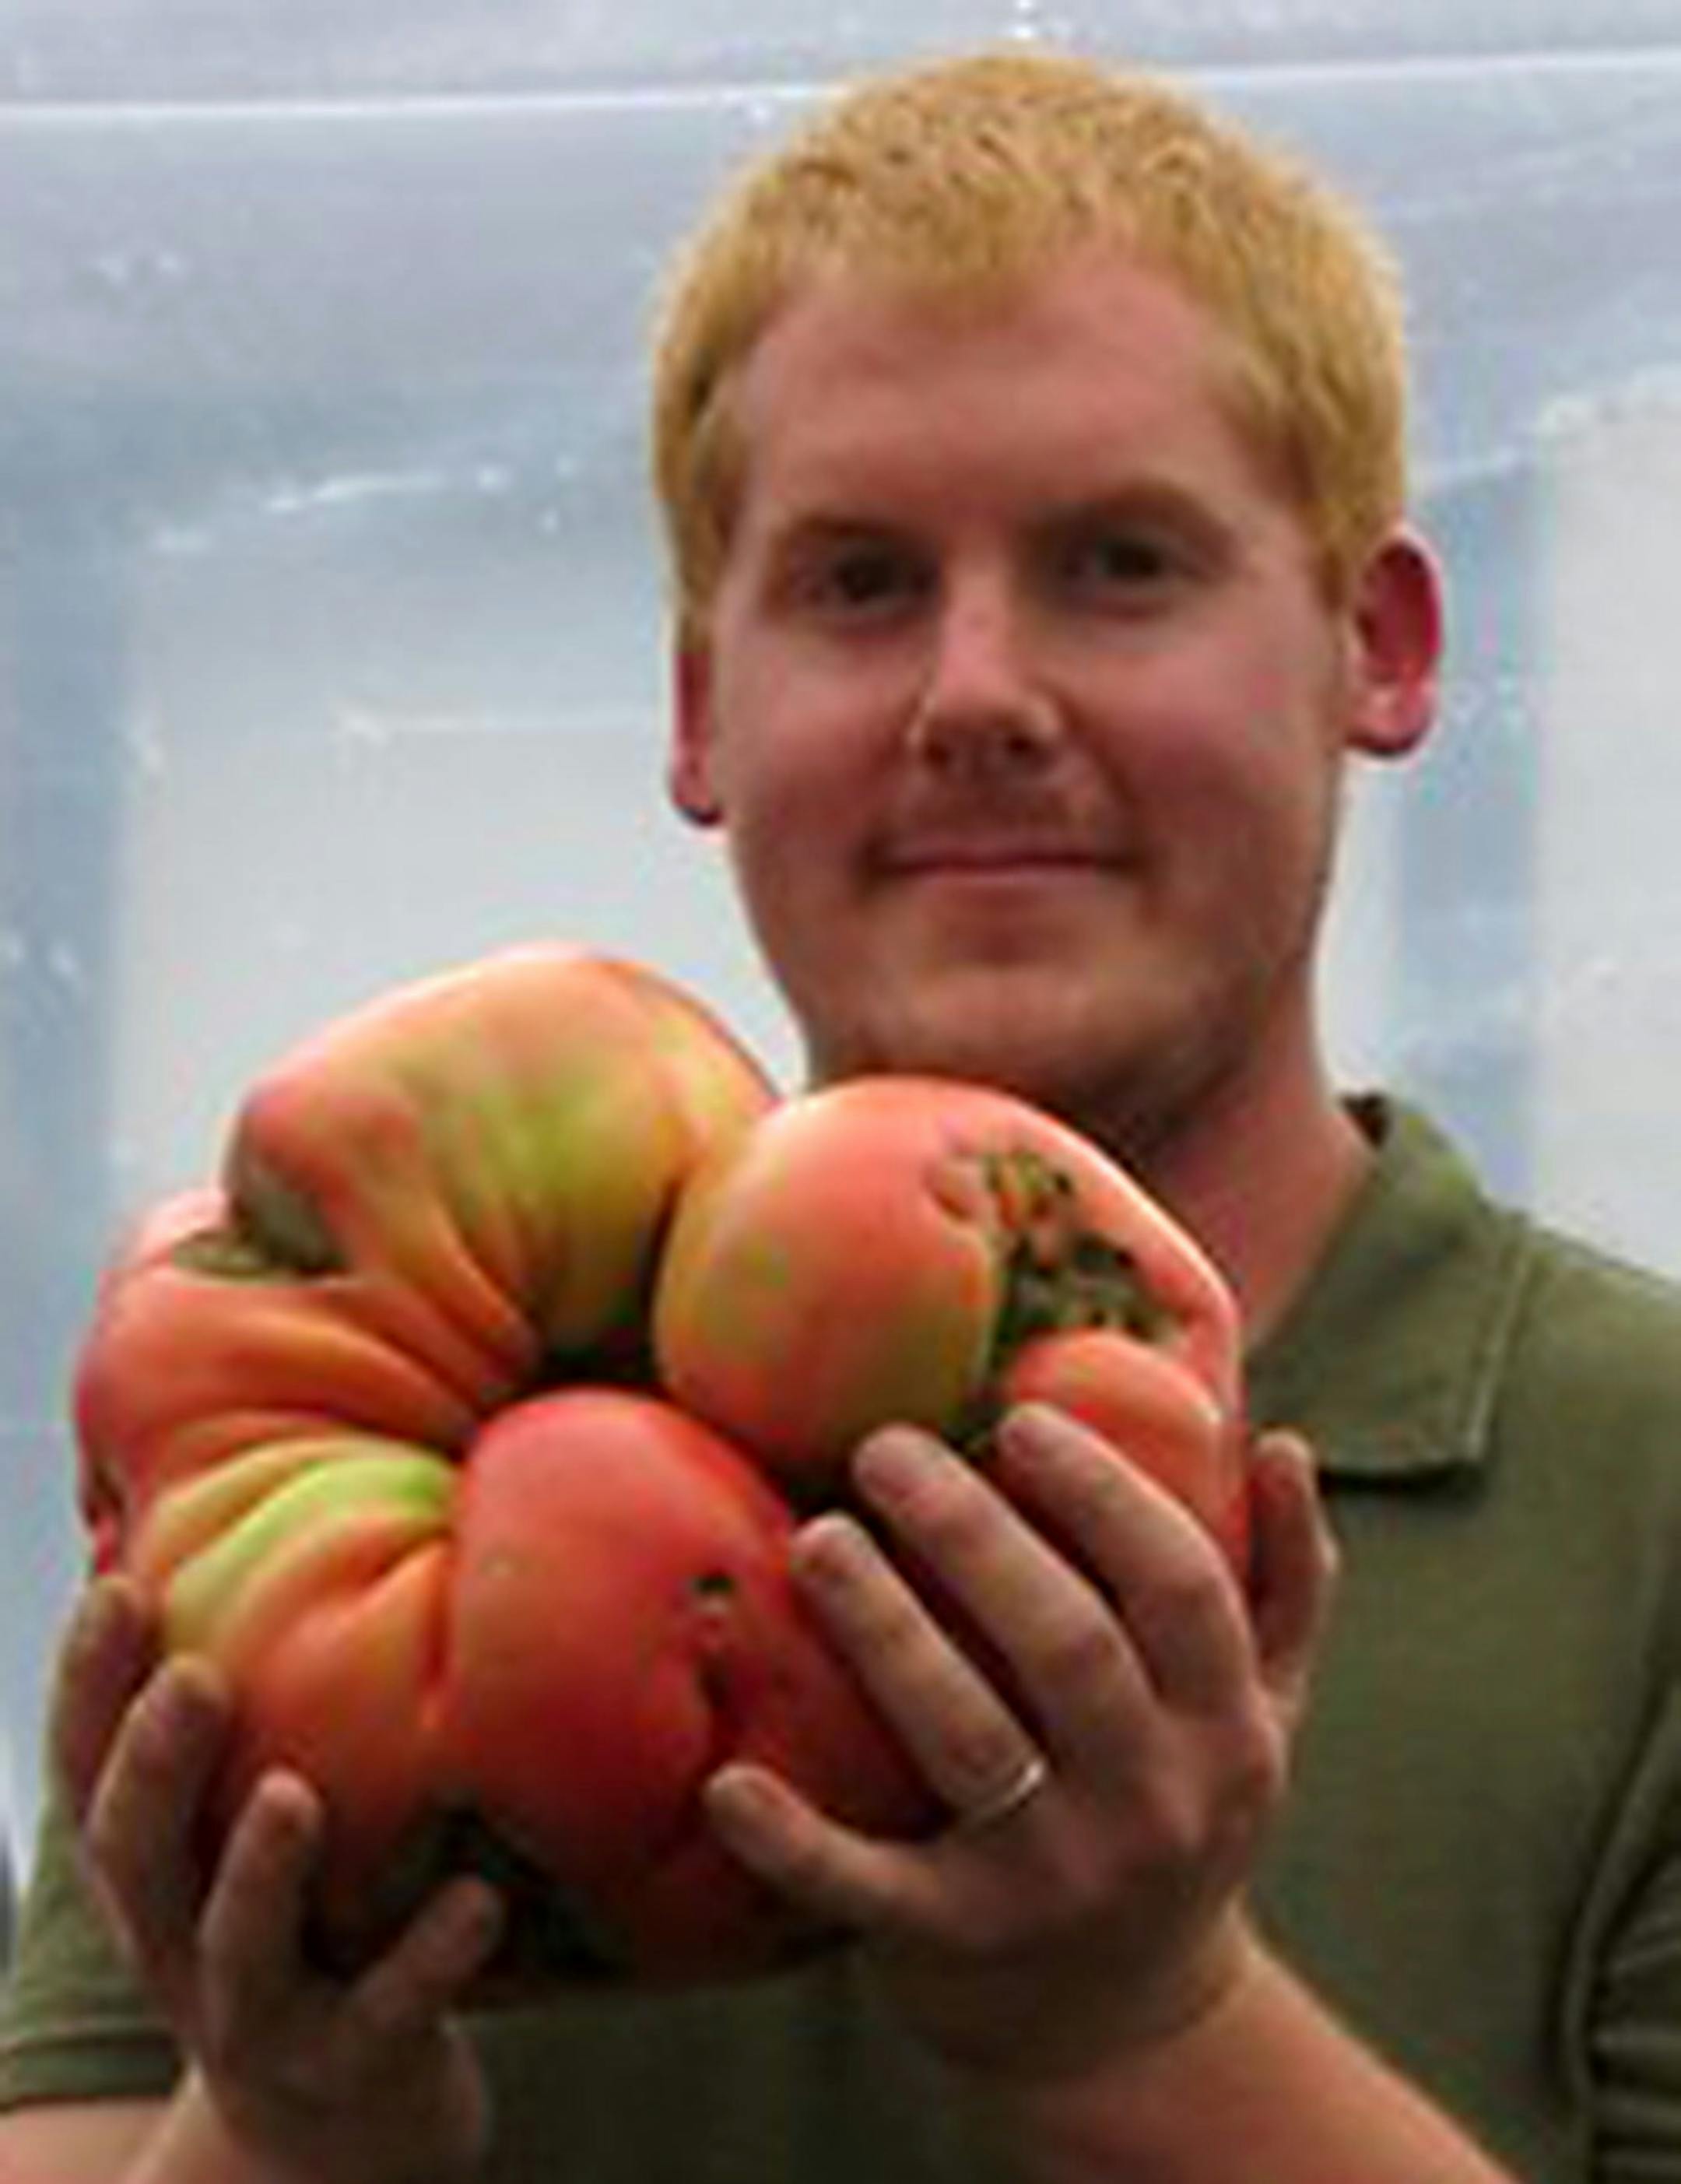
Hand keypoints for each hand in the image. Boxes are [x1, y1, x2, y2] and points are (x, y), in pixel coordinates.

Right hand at [53, 1577, 502, 2183]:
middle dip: (158, 1767)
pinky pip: (385, 2016)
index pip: (89, 1771)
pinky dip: (426, 1961)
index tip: (117, 1588)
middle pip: (140, 1858)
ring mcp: (258, 2016)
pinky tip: (478, 1901)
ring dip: (259, 1874)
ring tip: (295, 1796)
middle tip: (196, 1680)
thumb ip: (255, 1712)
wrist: (335, 2126)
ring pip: (236, 1950)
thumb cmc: (299, 1921)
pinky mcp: (349, 2066)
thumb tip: (275, 1526)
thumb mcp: (248, 1825)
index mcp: (153, 1867)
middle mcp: (179, 1941)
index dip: (89, 1687)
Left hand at [703, 1406, 1333, 2082]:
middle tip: (882, 1448)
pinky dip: (793, 1841)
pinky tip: (727, 1782)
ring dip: (887, 1629)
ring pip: (968, 1738)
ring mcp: (1055, 1880)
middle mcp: (1154, 1805)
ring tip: (816, 1537)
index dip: (1104, 1493)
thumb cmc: (1179, 1811)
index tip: (1017, 1419)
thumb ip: (1284, 1579)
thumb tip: (1282, 1441)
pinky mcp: (955, 1942)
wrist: (1126, 2024)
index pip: (1181, 1586)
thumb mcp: (1263, 1711)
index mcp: (1229, 1729)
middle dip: (973, 1535)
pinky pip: (867, 1887)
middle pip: (1068, 1646)